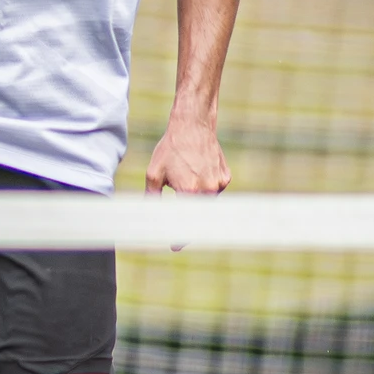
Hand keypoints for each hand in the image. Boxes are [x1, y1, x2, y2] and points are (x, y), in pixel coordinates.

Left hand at [146, 116, 230, 251]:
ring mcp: (219, 184)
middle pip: (198, 214)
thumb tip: (148, 217)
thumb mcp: (154, 174)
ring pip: (207, 202)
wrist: (193, 126)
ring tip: (185, 179)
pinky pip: (214, 190)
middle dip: (188, 219)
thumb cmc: (171, 149)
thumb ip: (152, 198)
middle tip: (178, 222)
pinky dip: (205, 188)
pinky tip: (196, 172)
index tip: (175, 247)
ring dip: (196, 200)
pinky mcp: (225, 177)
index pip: (186, 223)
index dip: (180, 238)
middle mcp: (208, 190)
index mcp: (189, 191)